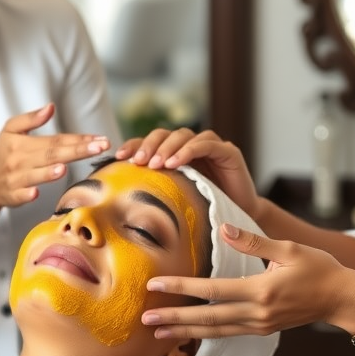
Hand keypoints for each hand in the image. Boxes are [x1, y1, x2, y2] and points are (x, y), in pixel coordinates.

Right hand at [0, 104, 110, 208]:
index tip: (100, 139)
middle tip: (99, 148)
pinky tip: (35, 193)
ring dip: (48, 173)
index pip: (56, 140)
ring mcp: (16, 179)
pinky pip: (19, 196)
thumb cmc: (3, 154)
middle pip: (52, 154)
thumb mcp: (10, 130)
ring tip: (64, 168)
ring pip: (35, 175)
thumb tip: (51, 107)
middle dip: (76, 151)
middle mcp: (20, 160)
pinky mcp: (12, 195)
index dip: (78, 139)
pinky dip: (26, 195)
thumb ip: (30, 119)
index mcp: (23, 143)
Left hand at [117, 128, 261, 218]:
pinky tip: (175, 163)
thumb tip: (117, 196)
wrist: (237, 221)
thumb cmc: (203, 212)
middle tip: (137, 162)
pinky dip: (188, 151)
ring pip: (183, 135)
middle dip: (149, 146)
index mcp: (175, 154)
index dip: (134, 145)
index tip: (119, 157)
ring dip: (167, 148)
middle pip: (165, 134)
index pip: (151, 142)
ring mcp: (210, 146)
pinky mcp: (228, 151)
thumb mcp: (173, 199)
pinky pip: (205, 144)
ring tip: (155, 164)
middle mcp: (191, 146)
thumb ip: (153, 191)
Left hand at [141, 223, 354, 338]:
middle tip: (144, 320)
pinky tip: (188, 333)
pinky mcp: (262, 329)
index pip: (212, 292)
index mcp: (261, 290)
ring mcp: (259, 325)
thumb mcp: (288, 249)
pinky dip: (204, 334)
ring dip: (185, 332)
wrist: (342, 298)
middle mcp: (257, 313)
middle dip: (174, 319)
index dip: (182, 288)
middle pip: (207, 319)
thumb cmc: (319, 269)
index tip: (156, 286)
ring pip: (215, 332)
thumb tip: (224, 229)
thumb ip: (254, 241)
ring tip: (158, 332)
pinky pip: (227, 333)